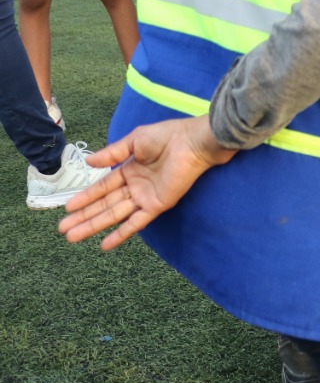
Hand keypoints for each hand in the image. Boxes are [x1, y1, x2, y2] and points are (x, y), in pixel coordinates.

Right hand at [59, 114, 235, 250]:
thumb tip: (88, 161)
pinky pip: (136, 222)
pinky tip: (105, 245)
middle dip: (84, 217)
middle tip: (63, 230)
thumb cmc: (167, 136)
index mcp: (129, 170)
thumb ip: (112, 154)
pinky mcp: (157, 205)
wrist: (192, 142)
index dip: (85, 198)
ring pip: (114, 215)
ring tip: (73, 237)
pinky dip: (121, 234)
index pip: (102, 187)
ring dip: (94, 226)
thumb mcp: (134, 141)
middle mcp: (135, 186)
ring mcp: (145, 197)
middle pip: (104, 204)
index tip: (67, 208)